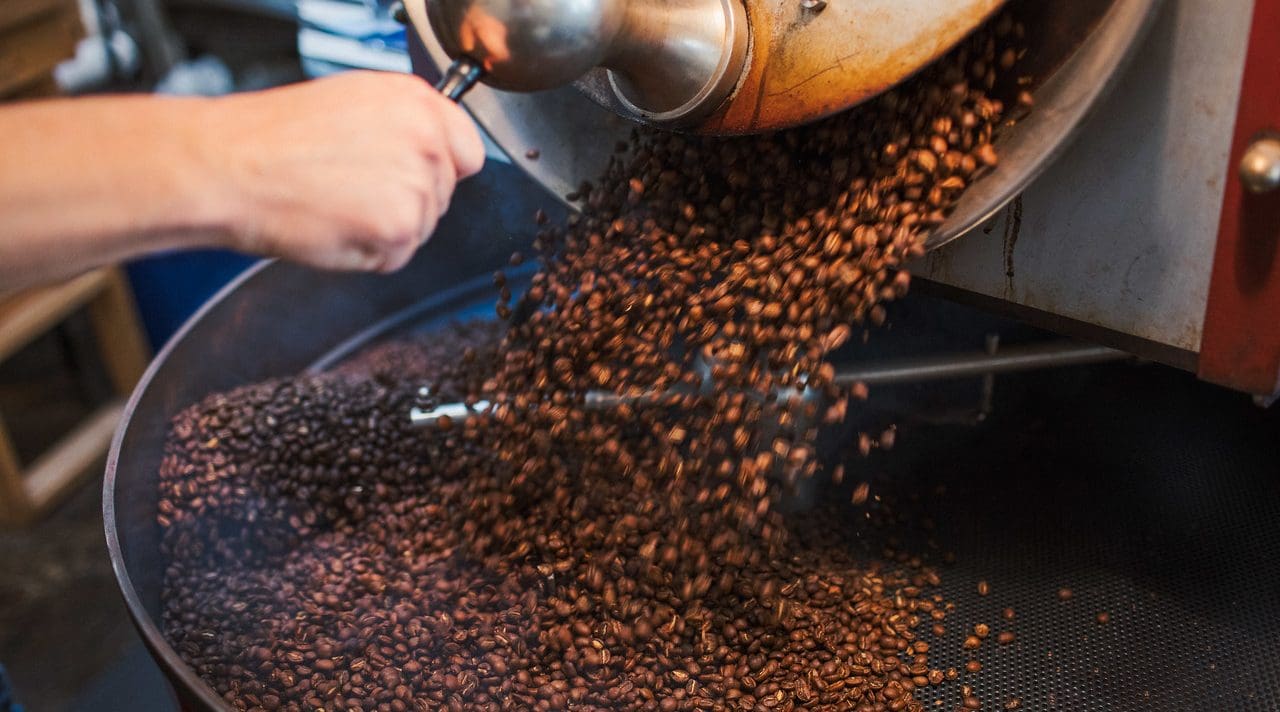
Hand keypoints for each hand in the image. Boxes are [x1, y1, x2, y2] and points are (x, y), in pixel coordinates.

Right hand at [201, 71, 485, 272]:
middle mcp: (426, 138)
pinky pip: (396, 257)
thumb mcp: (352, 103)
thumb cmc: (273, 137)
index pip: (467, 151)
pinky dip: (366, 254)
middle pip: (443, 195)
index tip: (409, 177)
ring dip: (383, 230)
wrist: (229, 165)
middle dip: (404, 201)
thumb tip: (431, 150)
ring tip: (334, 204)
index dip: (438, 170)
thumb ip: (402, 125)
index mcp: (417, 101)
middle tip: (349, 188)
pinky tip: (332, 226)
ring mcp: (417, 184)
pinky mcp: (400, 227)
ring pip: (421, 228)